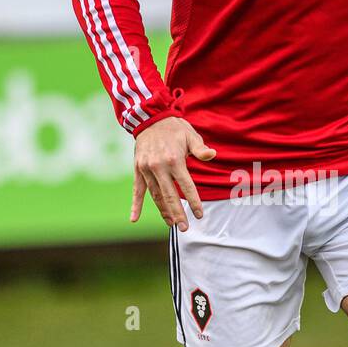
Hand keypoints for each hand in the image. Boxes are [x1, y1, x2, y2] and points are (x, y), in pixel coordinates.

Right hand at [131, 117, 215, 231]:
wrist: (150, 118)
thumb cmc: (175, 128)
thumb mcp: (190, 136)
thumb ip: (200, 149)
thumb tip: (213, 154)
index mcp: (174, 160)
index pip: (186, 186)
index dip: (194, 202)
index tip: (200, 215)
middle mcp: (159, 167)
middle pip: (170, 196)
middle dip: (178, 214)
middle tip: (185, 228)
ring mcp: (146, 169)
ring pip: (156, 195)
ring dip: (163, 211)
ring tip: (172, 224)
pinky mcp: (138, 169)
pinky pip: (137, 190)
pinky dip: (135, 205)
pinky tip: (134, 219)